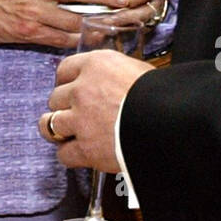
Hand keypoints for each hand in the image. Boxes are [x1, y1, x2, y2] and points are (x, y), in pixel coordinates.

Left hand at [39, 51, 154, 171]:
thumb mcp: (137, 70)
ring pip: (49, 124)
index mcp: (96, 65)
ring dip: (56, 130)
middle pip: (55, 98)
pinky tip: (80, 153)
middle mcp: (82, 89)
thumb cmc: (162, 95)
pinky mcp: (85, 148)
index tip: (70, 89)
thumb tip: (112, 82)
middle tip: (76, 114)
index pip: (64, 69)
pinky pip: (63, 154)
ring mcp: (80, 119)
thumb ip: (115, 75)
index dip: (66, 82)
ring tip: (66, 134)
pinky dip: (70, 155)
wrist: (171, 121)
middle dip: (64, 107)